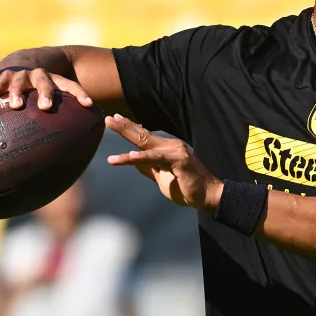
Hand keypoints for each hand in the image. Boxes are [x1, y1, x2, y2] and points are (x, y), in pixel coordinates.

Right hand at [0, 68, 93, 110]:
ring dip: (17, 93)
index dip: (80, 94)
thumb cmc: (42, 94)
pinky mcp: (3, 78)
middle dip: (45, 93)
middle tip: (45, 107)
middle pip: (44, 82)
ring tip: (16, 106)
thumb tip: (76, 148)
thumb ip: (63, 116)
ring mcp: (20, 76)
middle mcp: (39, 76)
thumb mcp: (54, 98)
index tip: (88, 105)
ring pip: (19, 82)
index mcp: (55, 81)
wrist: (22, 63)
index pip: (71, 85)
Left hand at [105, 115, 222, 211]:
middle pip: (143, 134)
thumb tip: (134, 162)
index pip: (145, 136)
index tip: (115, 119)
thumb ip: (149, 168)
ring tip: (111, 127)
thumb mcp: (162, 178)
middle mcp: (171, 146)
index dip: (130, 128)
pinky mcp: (179, 161)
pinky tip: (128, 157)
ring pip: (146, 143)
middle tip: (108, 118)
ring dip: (127, 134)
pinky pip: (154, 159)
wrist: (208, 196)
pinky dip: (139, 157)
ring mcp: (176, 152)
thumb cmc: (187, 188)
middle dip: (124, 126)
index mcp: (168, 148)